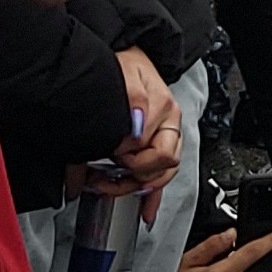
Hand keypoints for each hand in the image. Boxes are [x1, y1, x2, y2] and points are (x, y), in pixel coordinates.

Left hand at [110, 50, 183, 212]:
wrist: (128, 59)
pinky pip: (163, 177)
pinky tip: (145, 213)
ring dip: (137, 186)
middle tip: (102, 175)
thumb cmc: (123, 67)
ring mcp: (168, 136)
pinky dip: (154, 197)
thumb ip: (129, 99)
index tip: (103, 156)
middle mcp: (169, 124)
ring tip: (110, 188)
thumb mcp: (122, 75)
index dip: (122, 155)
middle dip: (131, 174)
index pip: (146, 144)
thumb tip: (133, 130)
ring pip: (163, 174)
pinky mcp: (161, 147)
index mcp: (162, 107)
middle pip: (161, 164)